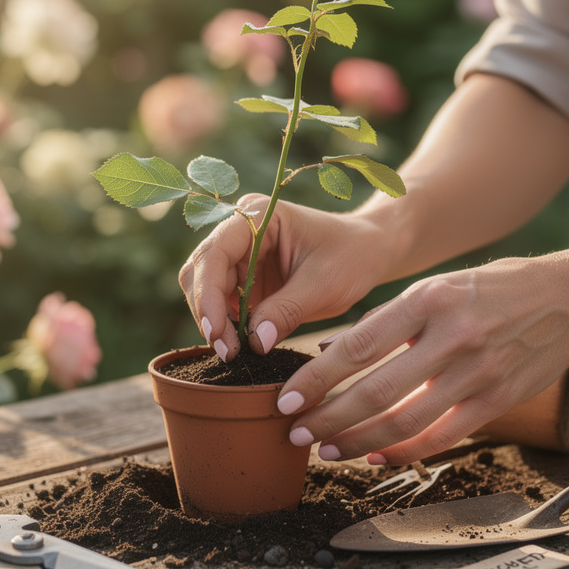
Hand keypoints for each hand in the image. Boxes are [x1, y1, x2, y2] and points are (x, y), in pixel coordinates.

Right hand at [178, 194, 389, 359]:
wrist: (368, 253)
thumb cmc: (352, 256)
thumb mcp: (325, 284)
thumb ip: (288, 310)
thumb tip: (255, 343)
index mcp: (258, 215)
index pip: (215, 252)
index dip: (208, 294)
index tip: (217, 333)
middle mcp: (240, 229)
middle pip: (200, 270)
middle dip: (208, 312)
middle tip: (228, 352)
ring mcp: (239, 253)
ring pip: (203, 288)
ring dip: (213, 321)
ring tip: (234, 352)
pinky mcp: (243, 277)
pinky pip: (220, 302)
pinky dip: (225, 325)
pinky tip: (240, 345)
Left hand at [274, 256, 568, 464]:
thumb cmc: (496, 288)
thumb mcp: (439, 286)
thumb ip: (389, 320)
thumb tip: (332, 351)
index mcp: (429, 298)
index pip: (358, 345)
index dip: (316, 378)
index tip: (287, 398)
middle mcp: (451, 335)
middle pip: (375, 390)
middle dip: (327, 417)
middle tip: (295, 432)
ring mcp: (477, 372)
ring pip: (403, 421)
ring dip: (358, 441)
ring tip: (327, 449)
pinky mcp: (497, 400)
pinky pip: (441, 436)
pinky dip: (404, 452)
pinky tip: (376, 457)